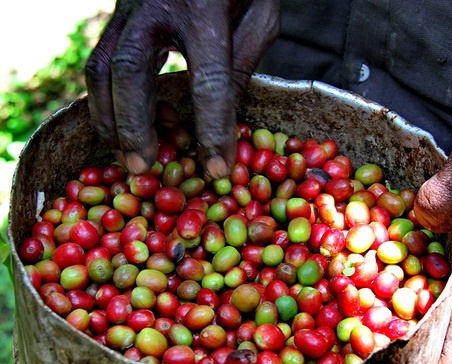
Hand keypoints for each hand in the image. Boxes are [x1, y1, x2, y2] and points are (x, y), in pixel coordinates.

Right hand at [86, 0, 279, 176]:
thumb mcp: (260, 13)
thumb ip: (243, 59)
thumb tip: (225, 115)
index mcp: (203, 7)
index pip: (208, 78)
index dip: (212, 128)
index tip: (217, 169)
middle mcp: (155, 7)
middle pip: (131, 72)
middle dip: (134, 126)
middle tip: (142, 169)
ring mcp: (128, 9)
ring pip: (102, 67)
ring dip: (109, 118)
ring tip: (124, 156)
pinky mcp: (117, 16)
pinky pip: (100, 61)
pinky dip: (106, 100)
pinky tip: (122, 126)